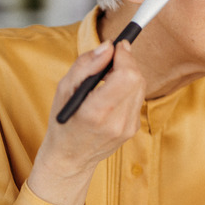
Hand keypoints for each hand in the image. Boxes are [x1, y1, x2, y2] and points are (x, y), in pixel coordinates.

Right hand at [28, 40, 145, 204]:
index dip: (125, 56)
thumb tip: (108, 46)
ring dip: (129, 74)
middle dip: (127, 62)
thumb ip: (86, 65)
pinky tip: (112, 93)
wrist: (70, 158)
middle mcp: (116, 122)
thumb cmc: (63, 121)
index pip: (126, 76)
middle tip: (112, 58)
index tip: (118, 46)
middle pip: (137, 79)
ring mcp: (127, 128)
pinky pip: (138, 99)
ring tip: (109, 76)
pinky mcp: (133, 129)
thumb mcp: (64, 89)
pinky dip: (128, 89)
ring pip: (140, 87)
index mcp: (96, 112)